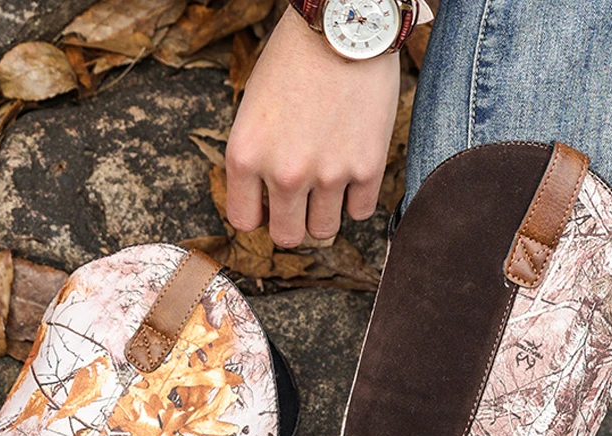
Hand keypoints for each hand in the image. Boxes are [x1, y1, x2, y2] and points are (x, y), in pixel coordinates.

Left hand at [225, 7, 399, 247]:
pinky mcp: (367, 168)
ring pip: (323, 232)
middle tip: (302, 202)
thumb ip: (255, 160)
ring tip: (328, 187)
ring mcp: (328, 174)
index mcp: (245, 157)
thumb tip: (266, 204)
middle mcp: (284, 173)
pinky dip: (357, 200)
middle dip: (293, 223)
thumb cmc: (293, 59)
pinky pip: (360, 213)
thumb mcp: (252, 111)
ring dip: (325, 215)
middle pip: (288, 236)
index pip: (245, 222)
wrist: (344, 22)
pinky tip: (353, 172)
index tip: (270, 202)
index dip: (259, 214)